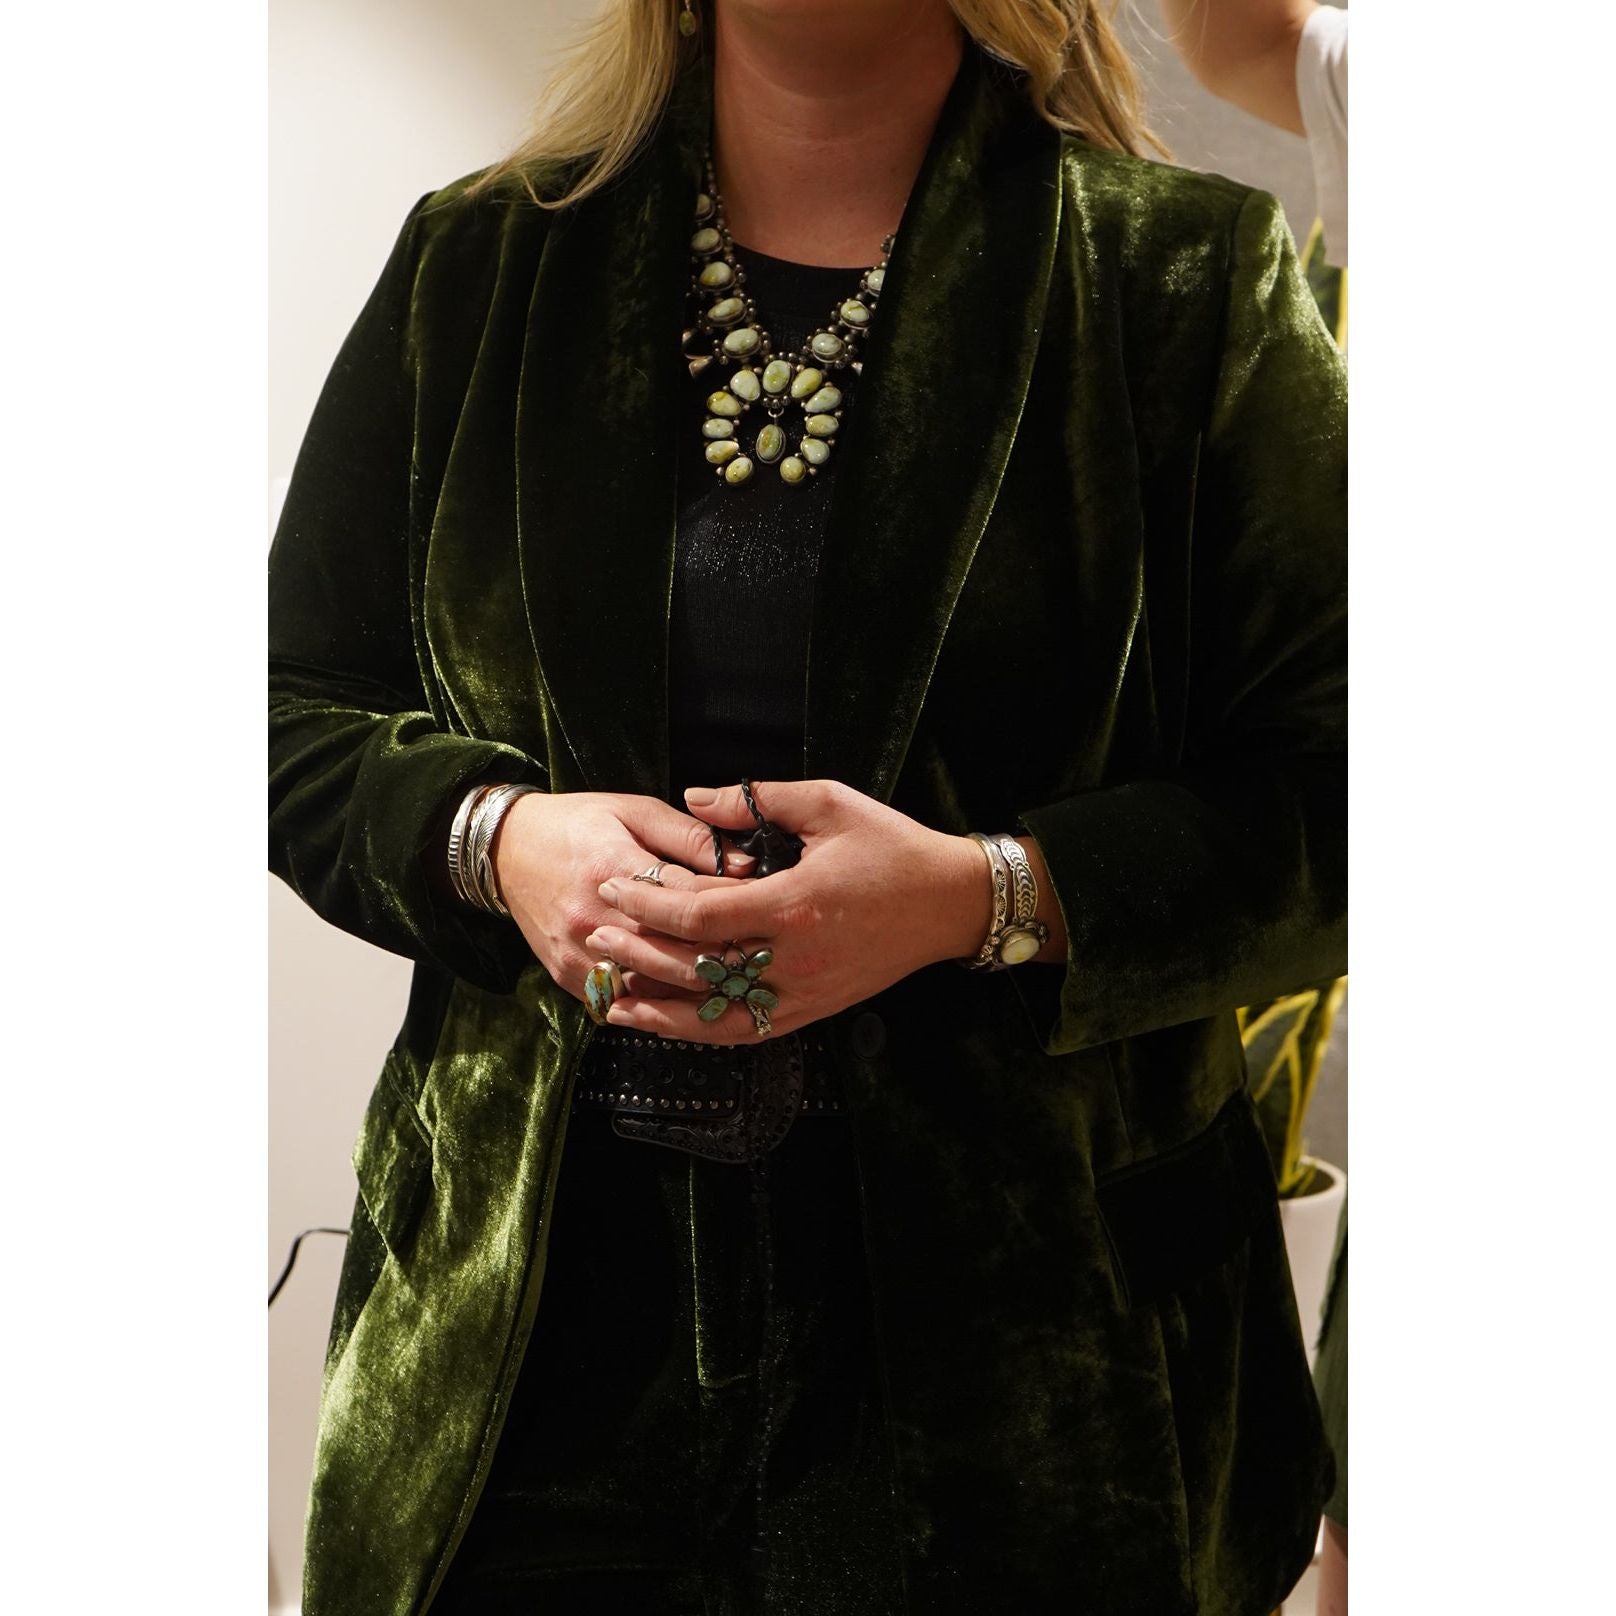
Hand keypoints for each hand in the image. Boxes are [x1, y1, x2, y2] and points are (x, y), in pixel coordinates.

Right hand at [492, 790, 753, 1004]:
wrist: (504, 850)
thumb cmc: (577, 824)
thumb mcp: (634, 811)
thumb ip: (689, 837)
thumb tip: (743, 863)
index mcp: (616, 867)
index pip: (691, 900)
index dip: (737, 907)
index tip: (771, 909)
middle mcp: (595, 918)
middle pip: (677, 956)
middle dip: (727, 958)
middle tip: (766, 956)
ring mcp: (579, 954)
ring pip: (652, 989)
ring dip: (695, 989)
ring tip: (737, 982)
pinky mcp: (567, 976)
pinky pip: (621, 1003)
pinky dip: (656, 1003)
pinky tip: (688, 998)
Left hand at [587, 779, 992, 1043]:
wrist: (949, 904)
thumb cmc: (892, 849)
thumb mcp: (830, 803)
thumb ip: (757, 800)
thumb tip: (694, 798)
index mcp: (794, 904)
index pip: (701, 915)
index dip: (650, 903)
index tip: (616, 887)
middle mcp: (794, 959)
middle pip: (698, 969)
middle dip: (640, 952)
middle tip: (598, 935)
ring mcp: (803, 993)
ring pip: (715, 1015)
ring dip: (660, 1008)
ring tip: (613, 999)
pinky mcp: (813, 1012)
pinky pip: (746, 1031)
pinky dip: (701, 1032)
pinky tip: (669, 1026)